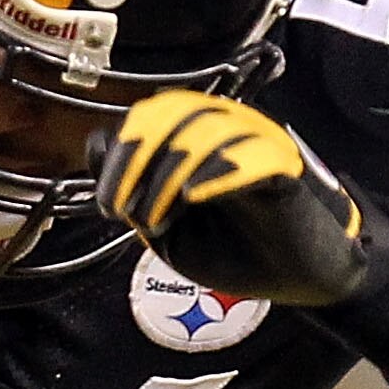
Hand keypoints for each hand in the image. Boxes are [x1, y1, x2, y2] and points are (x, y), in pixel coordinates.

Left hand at [90, 89, 377, 308]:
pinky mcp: (285, 170)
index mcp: (199, 137)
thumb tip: (95, 145)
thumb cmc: (234, 250)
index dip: (122, 151)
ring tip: (157, 219)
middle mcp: (229, 129)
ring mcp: (258, 144)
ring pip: (208, 127)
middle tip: (122, 209)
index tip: (108, 204)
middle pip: (175, 110)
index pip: (155, 113)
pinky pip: (252, 153)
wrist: (292, 279)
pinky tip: (193, 196)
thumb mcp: (166, 227)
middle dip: (136, 158)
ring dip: (167, 174)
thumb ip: (134, 186)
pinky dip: (216, 171)